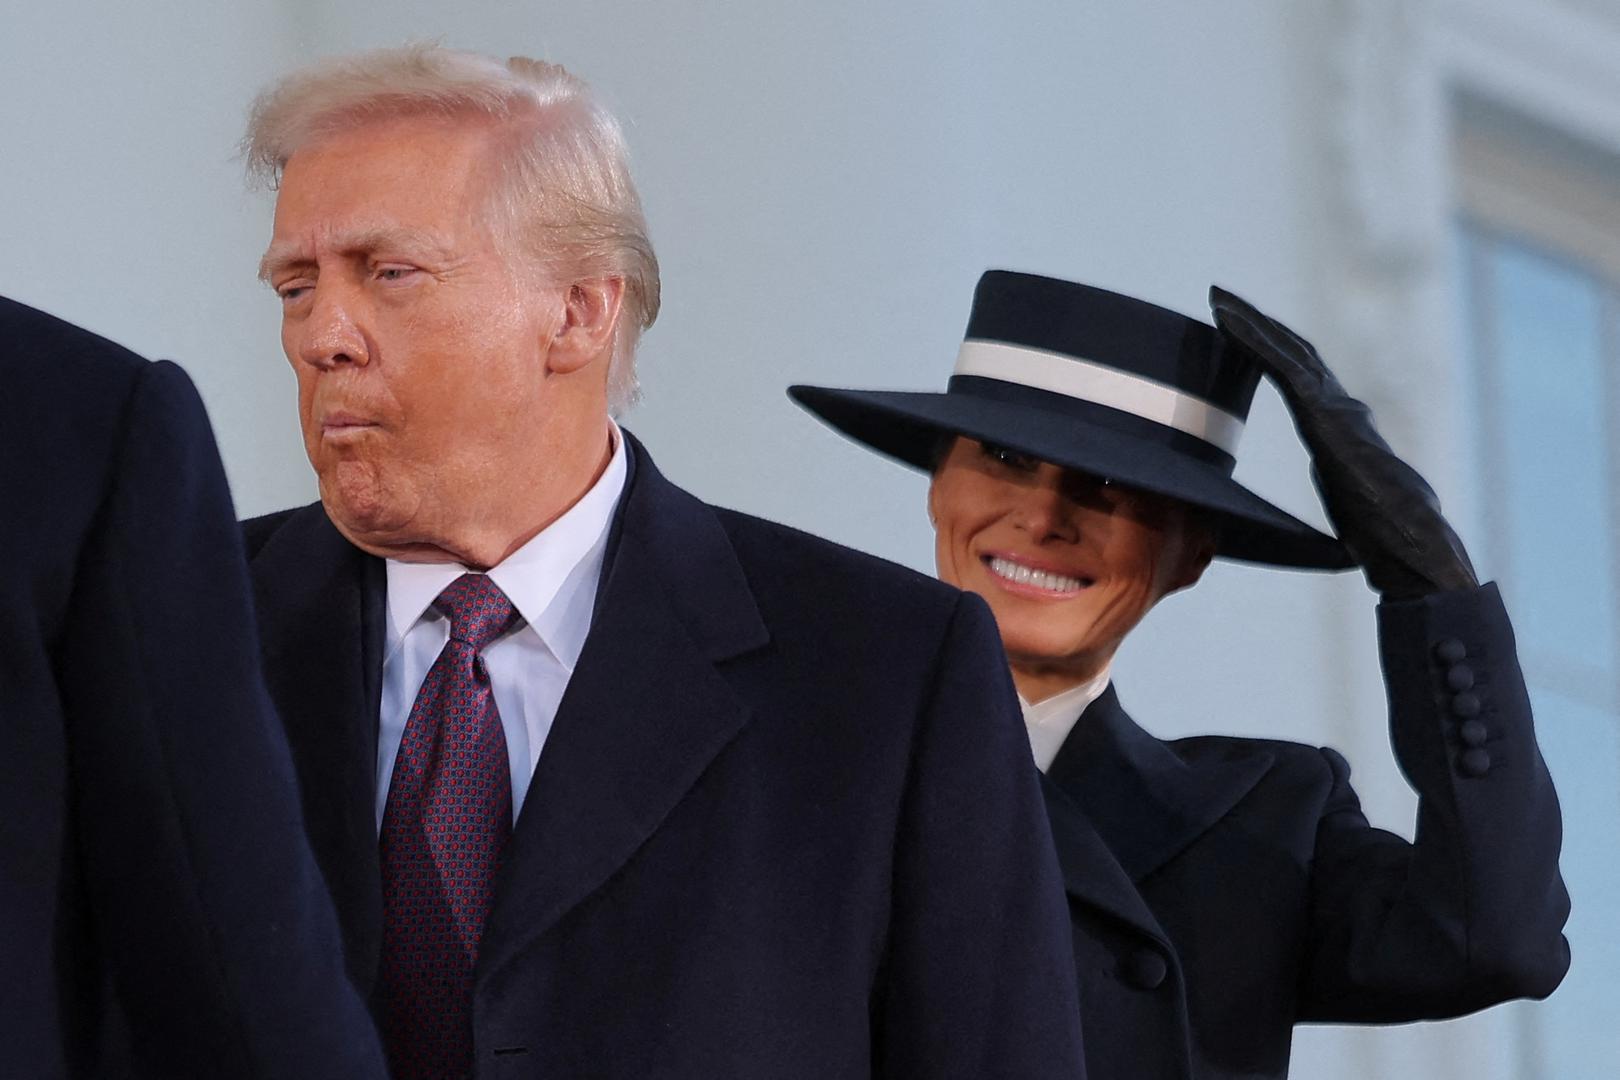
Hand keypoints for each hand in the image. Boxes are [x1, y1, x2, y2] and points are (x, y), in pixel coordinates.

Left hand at [1209, 285, 1476, 598]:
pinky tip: (1227, 324)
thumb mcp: (1348, 501)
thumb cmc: (1385, 538)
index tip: (1239, 329)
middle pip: (1292, 352)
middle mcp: (1338, 406)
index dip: (1272, 349)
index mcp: (1338, 426)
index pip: (1300, 375)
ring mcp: (1334, 407)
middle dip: (1256, 323)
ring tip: (1216, 300)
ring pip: (1286, 351)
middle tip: (1220, 299)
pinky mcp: (1324, 416)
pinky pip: (1281, 368)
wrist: (1411, 546)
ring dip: (1249, 323)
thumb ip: (1337, 480)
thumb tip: (1335, 482)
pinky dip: (1252, 342)